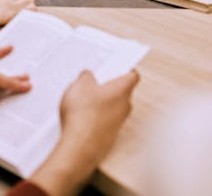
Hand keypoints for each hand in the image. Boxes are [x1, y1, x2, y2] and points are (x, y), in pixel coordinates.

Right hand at [29, 70, 139, 194]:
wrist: (80, 146)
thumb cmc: (84, 117)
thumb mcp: (79, 85)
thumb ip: (86, 76)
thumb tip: (87, 76)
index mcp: (122, 90)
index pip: (132, 75)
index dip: (125, 68)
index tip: (117, 65)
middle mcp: (124, 106)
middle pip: (122, 91)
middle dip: (108, 86)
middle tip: (93, 81)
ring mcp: (118, 122)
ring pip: (113, 106)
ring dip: (101, 102)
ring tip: (82, 99)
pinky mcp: (109, 134)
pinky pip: (105, 120)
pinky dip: (96, 116)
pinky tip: (81, 116)